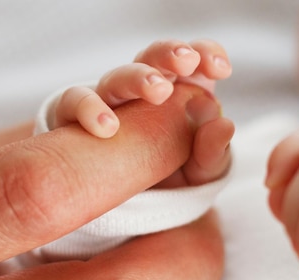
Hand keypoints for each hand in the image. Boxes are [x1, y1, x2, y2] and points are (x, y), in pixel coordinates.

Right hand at [52, 39, 234, 186]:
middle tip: (186, 64)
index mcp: (177, 92)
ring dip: (136, 78)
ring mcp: (107, 102)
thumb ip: (213, 151)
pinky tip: (108, 128)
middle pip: (151, 57)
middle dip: (169, 55)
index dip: (205, 54)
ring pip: (116, 77)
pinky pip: (75, 103)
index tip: (220, 70)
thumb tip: (223, 123)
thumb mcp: (201, 170)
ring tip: (158, 93)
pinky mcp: (75, 120)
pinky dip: (90, 110)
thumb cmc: (167, 177)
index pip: (192, 60)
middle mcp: (139, 91)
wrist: (127, 205)